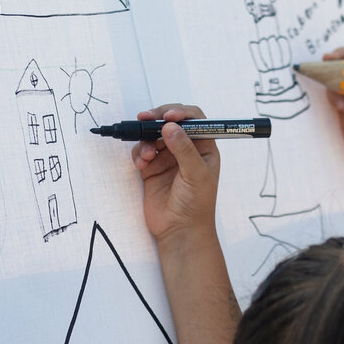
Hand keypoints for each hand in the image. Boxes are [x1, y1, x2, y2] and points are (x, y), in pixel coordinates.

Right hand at [131, 103, 220, 246]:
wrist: (180, 230)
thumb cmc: (197, 205)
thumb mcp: (196, 175)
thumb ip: (184, 149)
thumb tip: (170, 126)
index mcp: (204, 147)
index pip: (194, 119)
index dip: (181, 113)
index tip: (168, 116)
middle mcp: (186, 149)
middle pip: (171, 122)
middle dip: (157, 119)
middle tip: (145, 118)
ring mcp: (168, 157)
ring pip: (153, 135)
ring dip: (146, 140)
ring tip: (146, 157)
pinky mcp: (152, 167)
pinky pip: (142, 150)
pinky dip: (139, 153)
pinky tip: (141, 164)